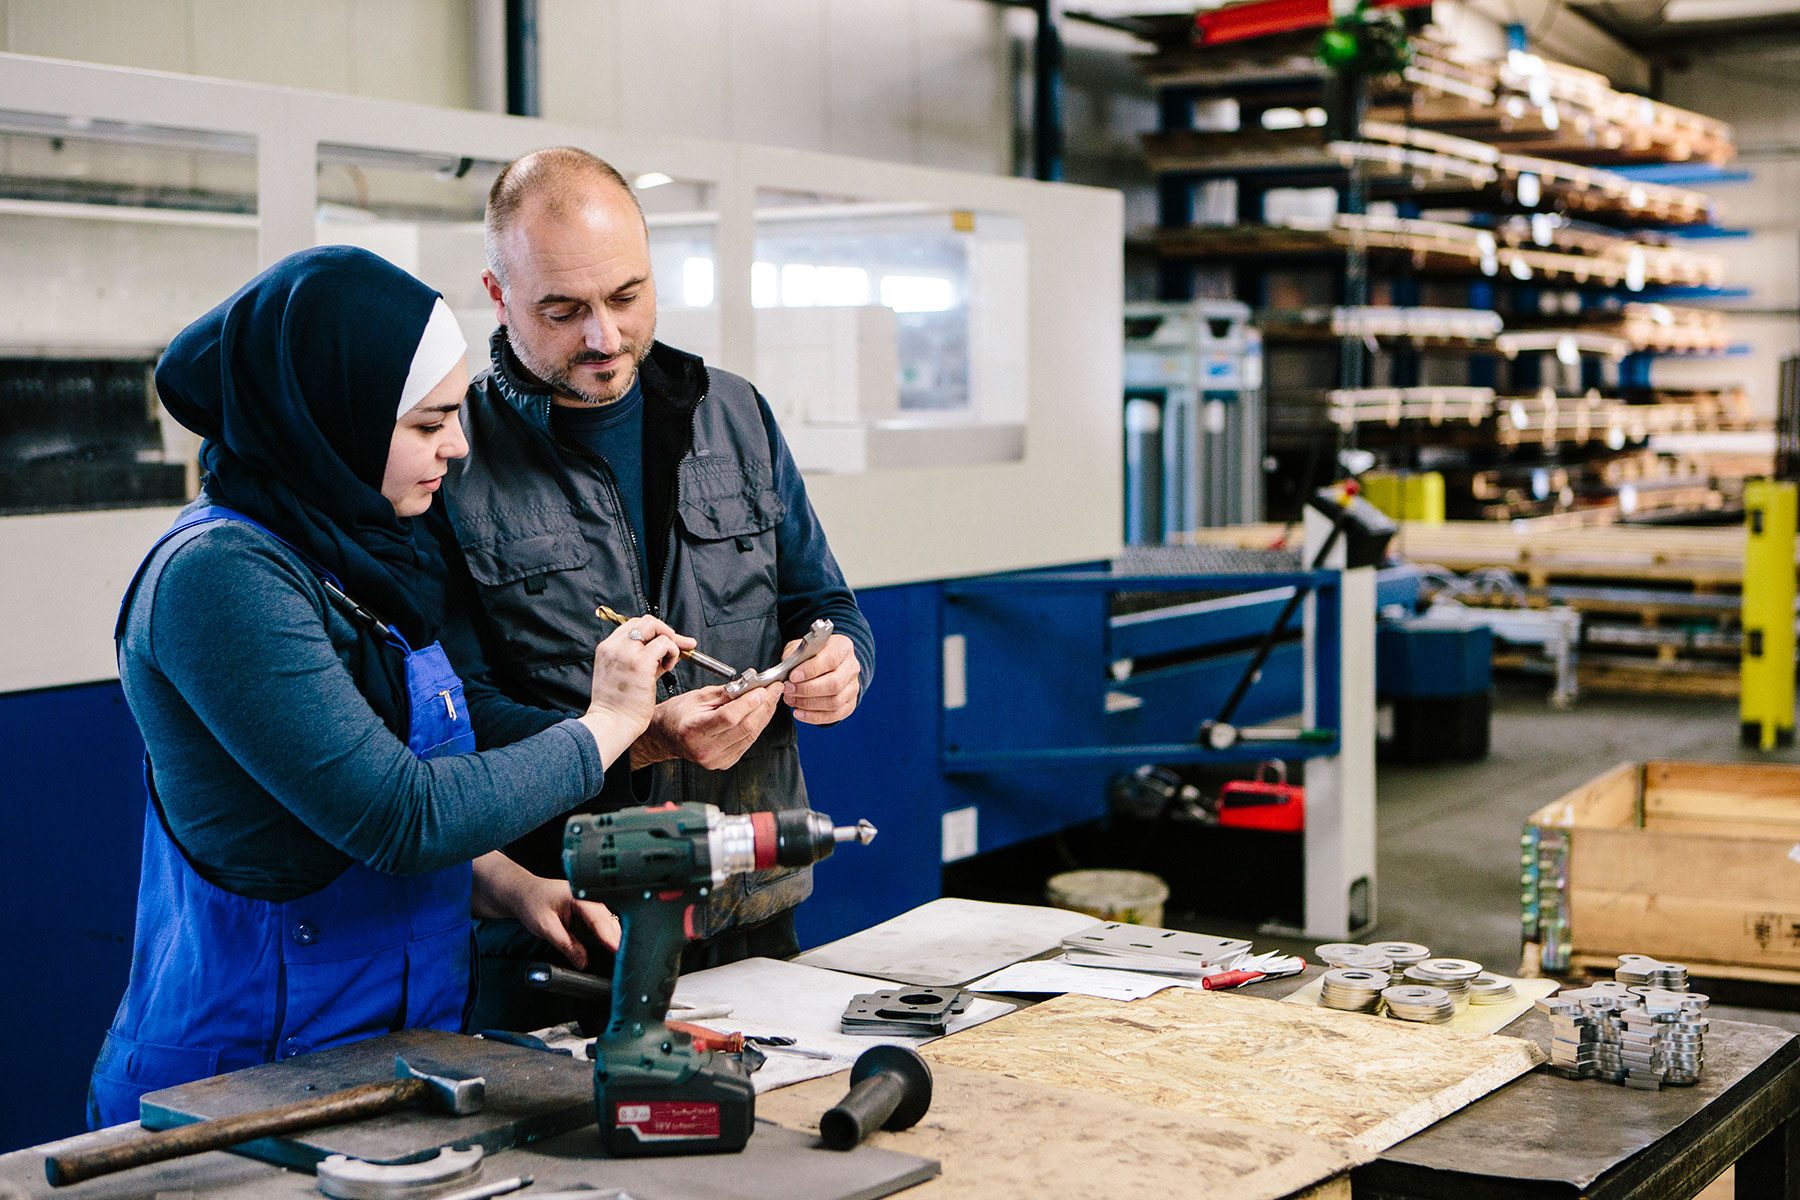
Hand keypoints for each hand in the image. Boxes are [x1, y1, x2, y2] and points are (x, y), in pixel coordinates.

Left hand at [471, 852, 620, 968]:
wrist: (521, 893)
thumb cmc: (531, 903)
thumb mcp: (545, 927)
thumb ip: (565, 944)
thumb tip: (582, 961)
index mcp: (579, 895)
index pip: (598, 917)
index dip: (609, 936)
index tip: (617, 950)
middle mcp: (588, 896)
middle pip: (608, 919)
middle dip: (616, 938)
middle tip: (622, 958)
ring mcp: (588, 903)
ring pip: (606, 922)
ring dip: (611, 937)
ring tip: (617, 955)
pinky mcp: (585, 910)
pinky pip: (599, 923)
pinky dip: (603, 935)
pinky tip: (606, 947)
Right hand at [582, 616, 691, 764]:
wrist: (611, 724)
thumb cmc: (619, 706)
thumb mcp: (625, 676)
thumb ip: (644, 660)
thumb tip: (667, 651)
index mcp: (607, 648)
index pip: (633, 625)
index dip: (653, 632)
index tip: (666, 642)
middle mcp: (615, 646)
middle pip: (645, 621)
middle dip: (665, 631)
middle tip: (677, 646)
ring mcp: (627, 653)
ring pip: (655, 627)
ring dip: (669, 641)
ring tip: (669, 662)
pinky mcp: (640, 663)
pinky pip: (665, 643)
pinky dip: (673, 652)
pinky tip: (668, 668)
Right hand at [630, 683, 781, 769]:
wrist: (666, 737)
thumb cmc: (678, 714)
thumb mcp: (696, 697)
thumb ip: (724, 693)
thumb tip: (750, 685)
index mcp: (694, 731)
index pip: (728, 718)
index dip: (749, 703)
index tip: (763, 689)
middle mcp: (705, 749)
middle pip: (745, 728)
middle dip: (764, 705)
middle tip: (775, 689)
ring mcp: (716, 760)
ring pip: (750, 735)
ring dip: (765, 714)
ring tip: (772, 697)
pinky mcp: (725, 763)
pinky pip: (748, 742)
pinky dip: (758, 725)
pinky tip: (762, 712)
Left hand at [782, 633, 860, 724]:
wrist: (827, 666)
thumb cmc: (812, 655)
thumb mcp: (801, 647)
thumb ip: (794, 654)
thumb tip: (786, 667)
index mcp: (843, 647)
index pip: (830, 660)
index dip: (811, 670)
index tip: (792, 677)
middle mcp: (852, 667)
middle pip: (834, 684)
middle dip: (807, 689)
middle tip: (788, 690)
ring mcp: (853, 687)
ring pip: (834, 702)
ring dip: (808, 704)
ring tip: (791, 700)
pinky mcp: (850, 704)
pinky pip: (834, 715)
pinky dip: (814, 717)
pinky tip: (799, 713)